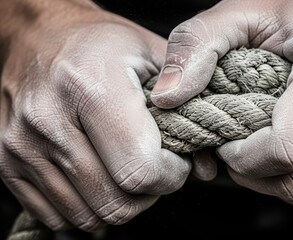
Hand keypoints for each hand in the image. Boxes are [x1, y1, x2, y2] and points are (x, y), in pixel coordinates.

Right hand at [0, 0, 190, 230]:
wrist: (37, 36)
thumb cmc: (99, 42)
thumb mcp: (152, 53)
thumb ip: (190, 103)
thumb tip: (206, 162)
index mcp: (90, 87)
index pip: (140, 169)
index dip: (171, 175)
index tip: (176, 160)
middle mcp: (49, 120)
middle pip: (116, 201)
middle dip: (150, 194)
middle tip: (156, 167)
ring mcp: (22, 146)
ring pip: (89, 217)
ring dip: (120, 201)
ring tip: (127, 168)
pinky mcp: (7, 164)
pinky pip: (58, 216)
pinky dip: (88, 206)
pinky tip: (99, 176)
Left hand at [150, 0, 292, 212]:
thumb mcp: (240, 12)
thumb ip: (197, 47)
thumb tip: (168, 98)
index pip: (288, 148)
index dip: (245, 155)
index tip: (228, 137)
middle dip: (254, 170)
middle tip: (240, 140)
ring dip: (274, 178)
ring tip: (262, 142)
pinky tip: (286, 148)